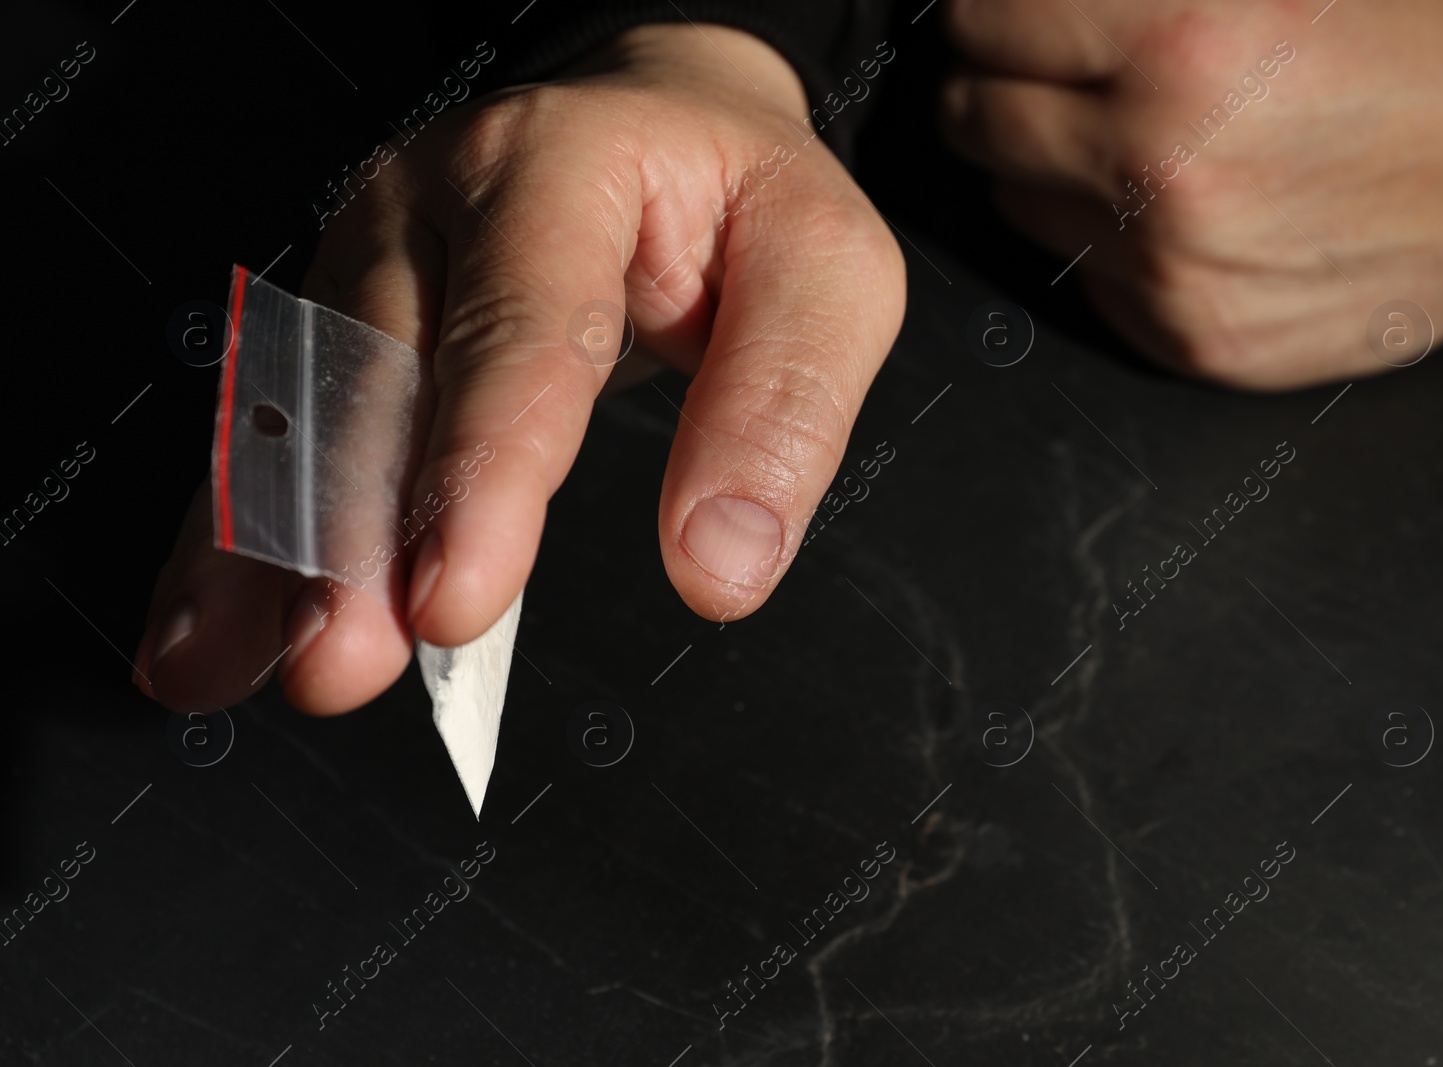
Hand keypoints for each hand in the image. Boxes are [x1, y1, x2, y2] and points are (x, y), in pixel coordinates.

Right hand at [134, 24, 905, 714]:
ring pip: (299, 410)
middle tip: (343, 660)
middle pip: (377, 374)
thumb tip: (720, 567)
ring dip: (268, 550)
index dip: (481, 469)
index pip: (520, 327)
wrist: (662, 126)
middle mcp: (432, 205)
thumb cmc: (741, 205)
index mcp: (560, 166)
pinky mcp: (339, 321)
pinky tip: (211, 633)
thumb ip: (782, 411)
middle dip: (351, 533)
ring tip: (230, 665)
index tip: (458, 599)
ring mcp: (367, 260)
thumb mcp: (825, 277)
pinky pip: (275, 432)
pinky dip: (240, 539)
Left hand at [940, 0, 1442, 388]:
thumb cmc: (1427, 52)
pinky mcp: (1185, 340)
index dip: (995, 11)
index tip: (1014, 15)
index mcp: (1186, 40)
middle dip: (1006, 83)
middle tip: (1062, 69)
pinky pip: (1079, 274)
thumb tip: (1029, 2)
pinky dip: (1103, 237)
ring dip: (1047, 164)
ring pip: (1014, 202)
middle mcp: (1163, 167)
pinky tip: (1178, 207)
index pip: (986, 20)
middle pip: (975, 117)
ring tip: (1135, 138)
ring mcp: (1169, 269)